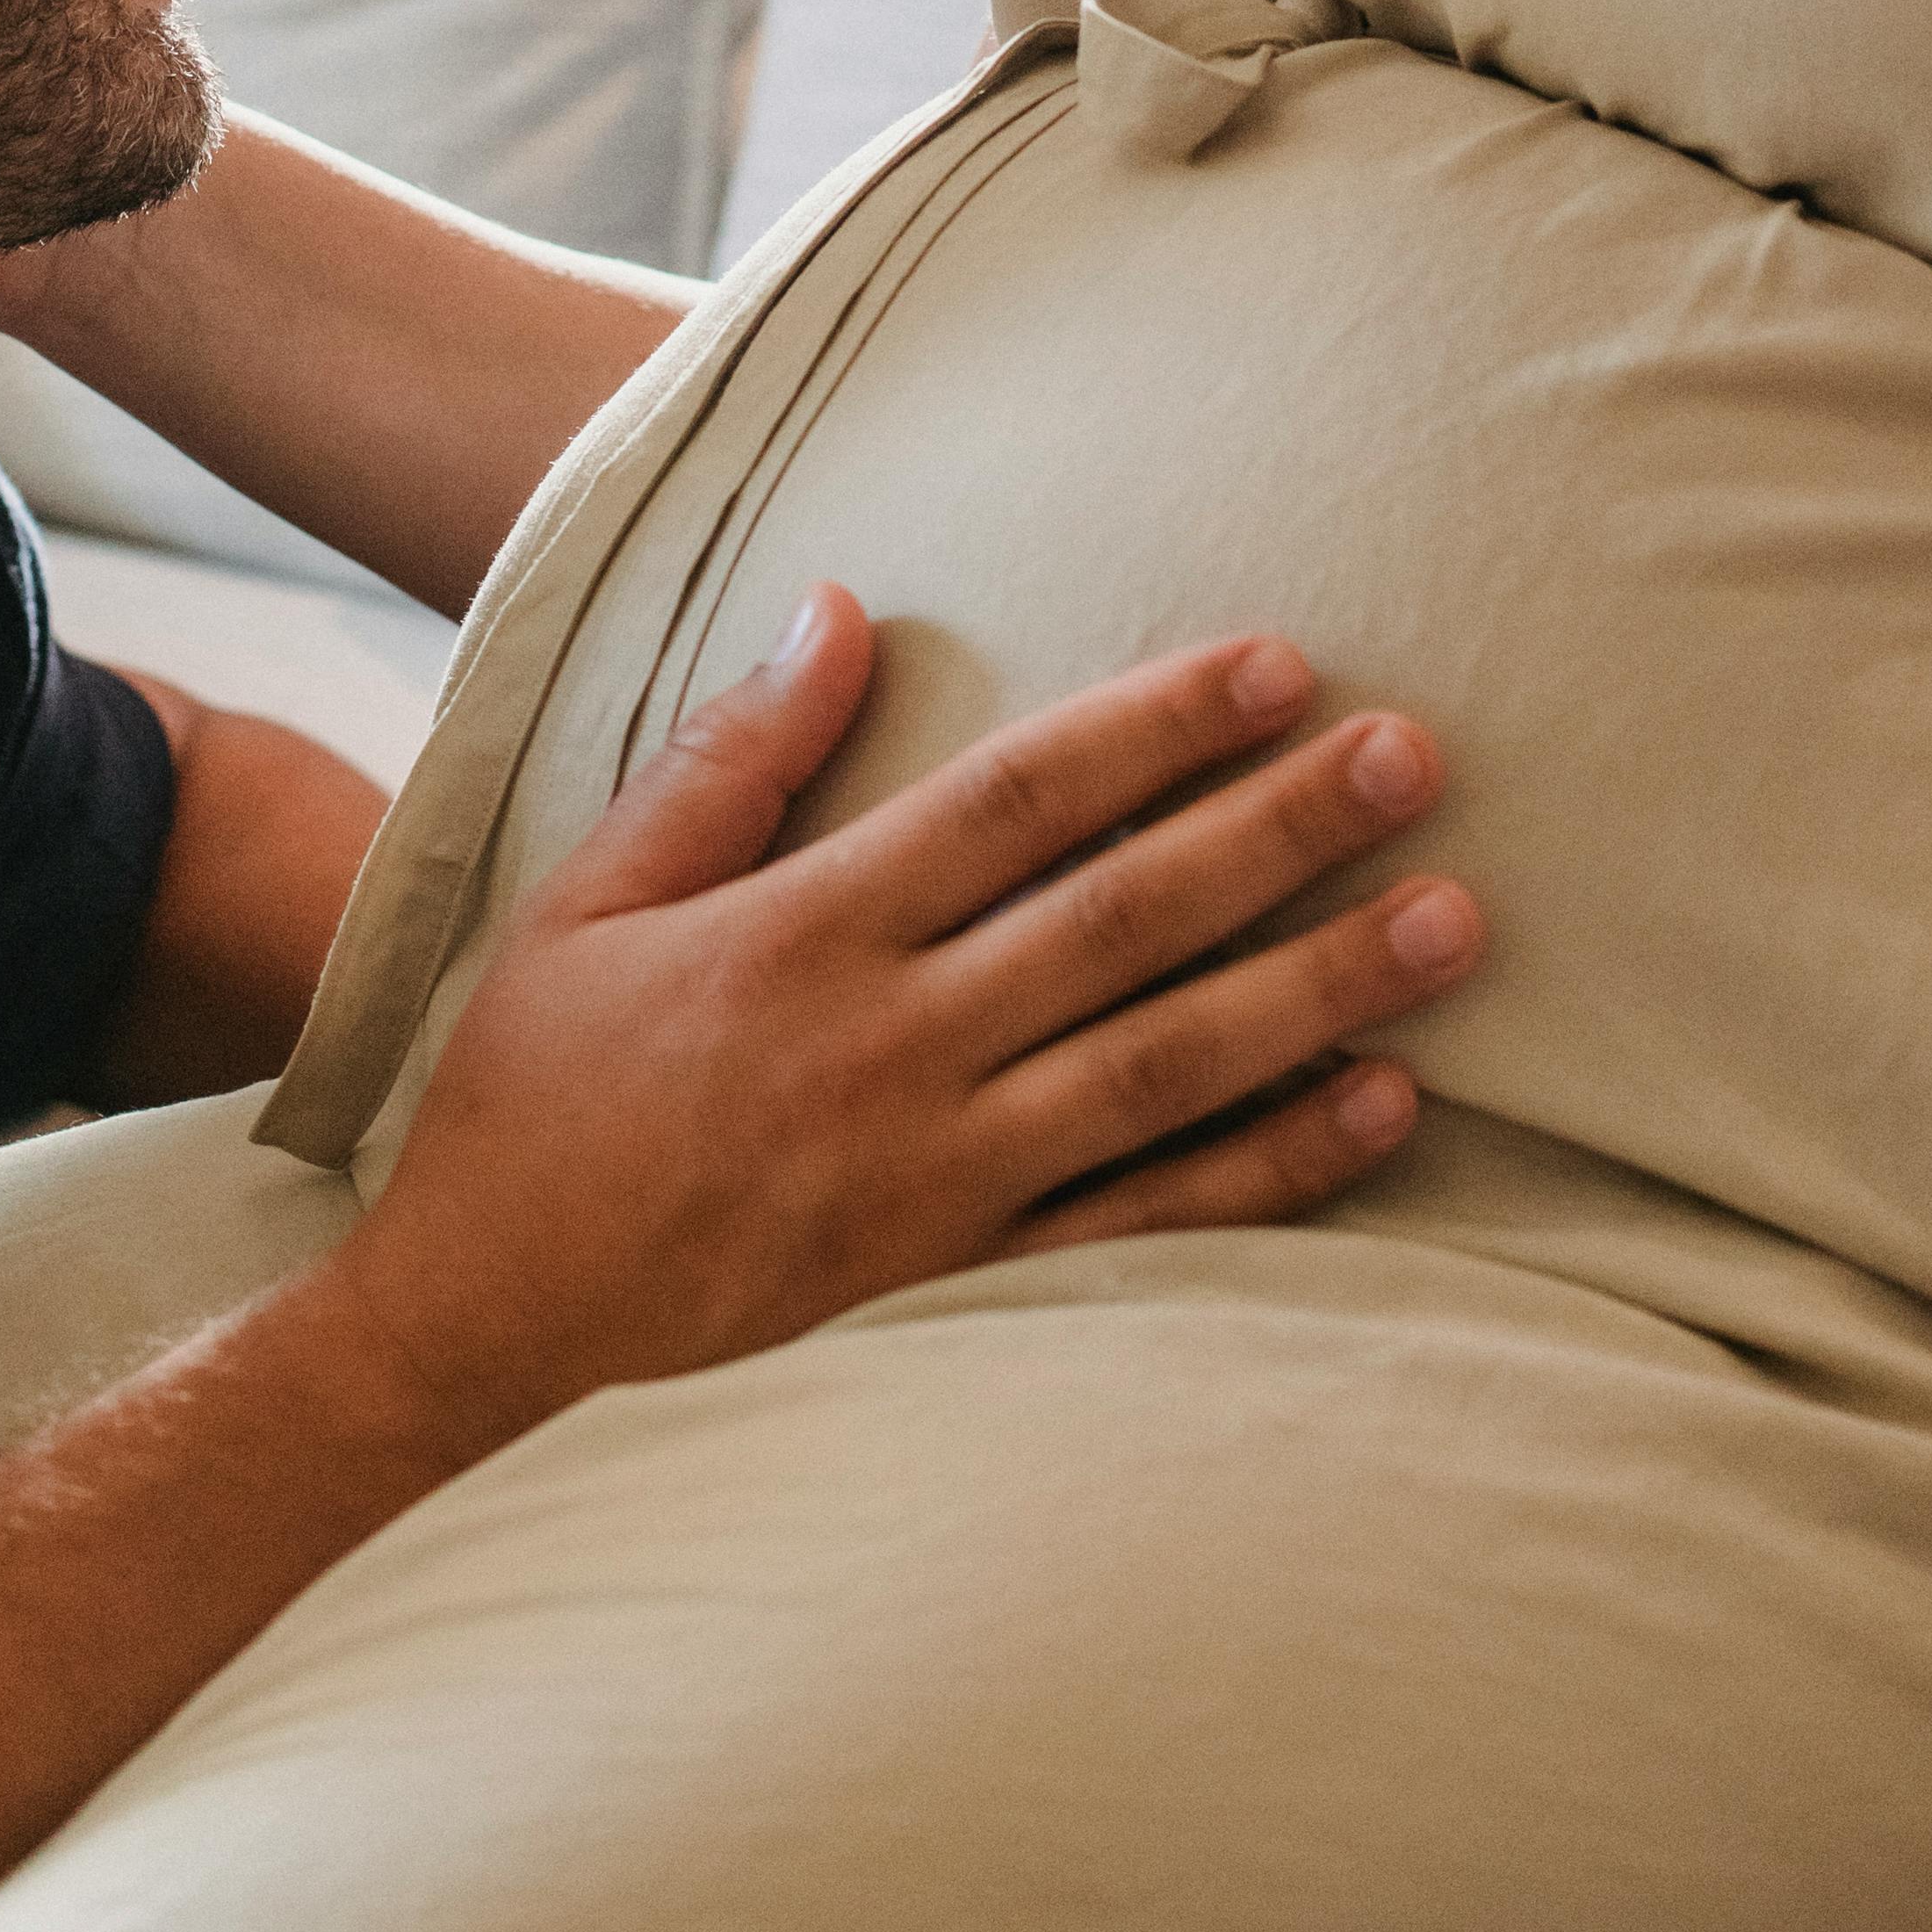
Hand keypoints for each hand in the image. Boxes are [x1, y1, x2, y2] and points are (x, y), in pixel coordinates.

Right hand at [322, 585, 1477, 1460]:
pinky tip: (1380, 1108)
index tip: (1274, 663)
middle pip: (1122, 920)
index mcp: (807, 934)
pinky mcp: (959, 1279)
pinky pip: (1147, 1221)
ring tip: (1452, 921)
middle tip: (1413, 759)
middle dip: (1278, 833)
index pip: (1018, 802)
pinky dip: (1273, 1168)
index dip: (1153, 728)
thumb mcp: (593, 896)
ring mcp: (938, 1176)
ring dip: (1318, 991)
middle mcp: (891, 1047)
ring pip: (1163, 1066)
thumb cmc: (533, 1094)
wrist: (479, 1324)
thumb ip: (731, 758)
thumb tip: (837, 607)